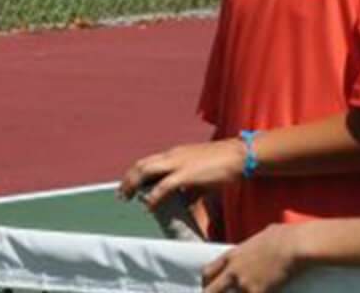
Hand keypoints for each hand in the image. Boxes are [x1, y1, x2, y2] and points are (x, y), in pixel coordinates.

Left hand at [119, 138, 246, 214]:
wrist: (238, 155)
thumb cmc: (222, 164)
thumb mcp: (199, 174)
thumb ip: (189, 187)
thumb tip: (183, 201)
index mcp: (175, 154)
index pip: (148, 161)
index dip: (135, 173)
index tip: (128, 185)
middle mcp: (172, 156)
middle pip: (141, 165)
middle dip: (128, 179)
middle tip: (120, 194)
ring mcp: (178, 163)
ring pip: (146, 171)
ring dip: (133, 185)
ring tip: (126, 197)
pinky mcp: (187, 174)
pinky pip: (164, 186)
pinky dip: (153, 196)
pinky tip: (148, 206)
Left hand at [204, 223, 307, 292]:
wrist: (293, 245)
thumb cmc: (282, 236)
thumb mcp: (258, 239)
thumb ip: (250, 249)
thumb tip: (257, 249)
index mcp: (232, 255)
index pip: (208, 272)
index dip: (207, 282)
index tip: (210, 287)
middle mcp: (233, 271)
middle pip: (211, 290)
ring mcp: (244, 284)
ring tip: (247, 292)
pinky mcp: (258, 292)